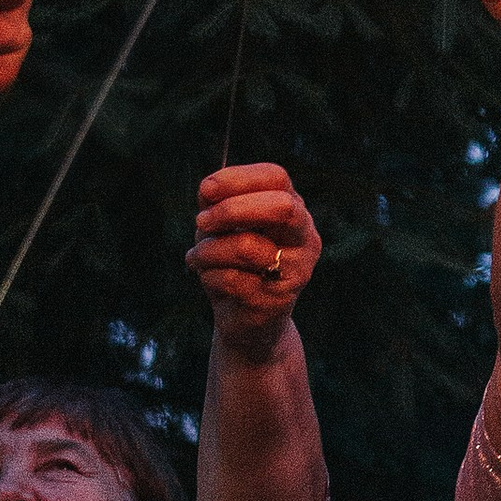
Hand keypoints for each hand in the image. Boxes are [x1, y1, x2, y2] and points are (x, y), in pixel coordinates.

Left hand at [186, 161, 319, 341]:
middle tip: (201, 222)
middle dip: (232, 210)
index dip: (239, 178)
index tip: (206, 190)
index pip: (276, 177)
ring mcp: (297, 270)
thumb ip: (216, 203)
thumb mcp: (222, 228)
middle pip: (281, 208)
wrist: (248, 323)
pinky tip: (209, 280)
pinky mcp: (278, 300)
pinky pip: (233, 280)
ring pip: (248, 247)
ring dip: (209, 250)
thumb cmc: (234, 265)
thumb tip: (209, 190)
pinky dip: (210, 277)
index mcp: (294, 210)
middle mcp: (304, 237)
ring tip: (196, 257)